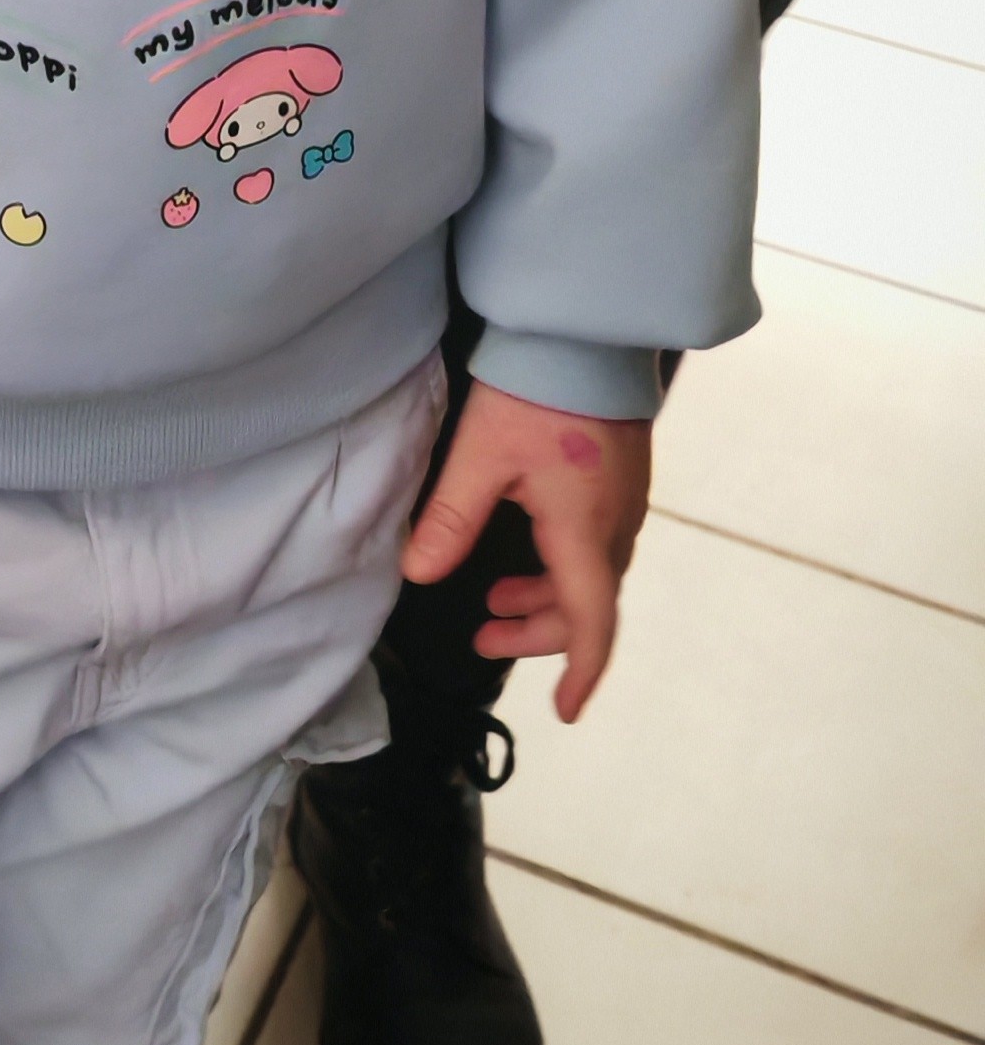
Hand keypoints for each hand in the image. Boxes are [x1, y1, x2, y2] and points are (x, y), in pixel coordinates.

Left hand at [404, 383, 652, 727]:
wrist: (584, 333)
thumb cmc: (535, 391)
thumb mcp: (480, 458)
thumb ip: (450, 520)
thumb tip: (419, 574)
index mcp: (584, 529)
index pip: (592, 622)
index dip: (578, 671)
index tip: (564, 711)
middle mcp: (616, 523)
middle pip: (589, 603)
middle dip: (540, 632)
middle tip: (483, 636)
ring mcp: (624, 500)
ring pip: (592, 573)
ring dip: (547, 597)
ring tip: (493, 600)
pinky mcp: (620, 478)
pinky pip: (596, 543)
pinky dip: (561, 566)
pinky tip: (524, 551)